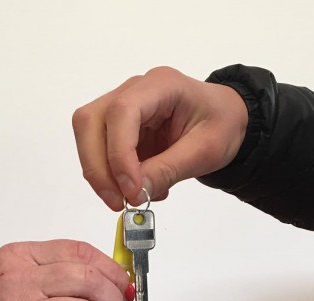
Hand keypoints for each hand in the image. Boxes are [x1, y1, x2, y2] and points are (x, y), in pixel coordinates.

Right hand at [72, 66, 247, 210]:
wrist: (225, 120)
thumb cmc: (221, 125)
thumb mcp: (205, 151)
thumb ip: (169, 170)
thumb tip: (135, 192)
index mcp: (161, 85)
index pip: (122, 112)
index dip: (119, 154)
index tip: (130, 189)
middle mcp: (133, 90)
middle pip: (90, 121)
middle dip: (98, 167)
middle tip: (117, 201)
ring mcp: (121, 106)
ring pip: (87, 135)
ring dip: (99, 173)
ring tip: (126, 199)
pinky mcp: (117, 127)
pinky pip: (98, 151)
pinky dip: (110, 176)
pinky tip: (135, 189)